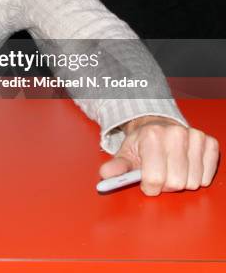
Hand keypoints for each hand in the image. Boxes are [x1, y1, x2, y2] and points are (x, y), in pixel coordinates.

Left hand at [99, 116, 218, 195]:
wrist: (159, 127)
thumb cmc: (142, 145)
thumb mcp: (126, 155)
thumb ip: (117, 167)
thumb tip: (105, 174)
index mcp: (151, 136)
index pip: (154, 179)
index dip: (149, 186)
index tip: (146, 182)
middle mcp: (174, 134)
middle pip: (175, 183)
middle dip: (165, 185)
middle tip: (160, 174)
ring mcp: (194, 137)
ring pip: (193, 182)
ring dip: (182, 182)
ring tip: (171, 169)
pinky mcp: (209, 143)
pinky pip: (207, 176)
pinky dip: (197, 177)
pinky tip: (186, 166)